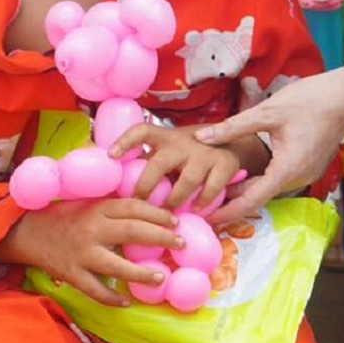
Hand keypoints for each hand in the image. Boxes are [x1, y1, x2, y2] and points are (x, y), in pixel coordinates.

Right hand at [0, 197, 181, 306]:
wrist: (28, 231)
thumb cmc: (64, 216)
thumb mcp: (89, 203)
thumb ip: (114, 207)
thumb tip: (148, 209)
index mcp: (97, 208)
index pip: (133, 207)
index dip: (157, 213)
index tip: (176, 220)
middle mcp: (91, 229)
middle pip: (131, 231)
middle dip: (160, 237)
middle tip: (181, 243)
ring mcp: (81, 253)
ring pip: (115, 266)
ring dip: (140, 274)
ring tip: (161, 278)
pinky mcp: (71, 274)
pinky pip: (94, 290)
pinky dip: (111, 298)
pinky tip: (126, 302)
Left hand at [109, 124, 243, 211]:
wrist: (232, 141)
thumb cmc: (190, 151)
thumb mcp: (171, 149)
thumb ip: (153, 162)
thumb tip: (121, 185)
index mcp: (166, 137)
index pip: (142, 131)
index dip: (125, 141)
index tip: (111, 155)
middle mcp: (183, 142)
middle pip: (160, 162)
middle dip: (147, 185)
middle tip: (139, 202)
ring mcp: (205, 153)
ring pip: (187, 179)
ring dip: (175, 199)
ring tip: (168, 212)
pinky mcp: (224, 164)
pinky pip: (212, 187)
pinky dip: (203, 201)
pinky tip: (196, 209)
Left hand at [195, 66, 343, 222]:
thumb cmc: (310, 100)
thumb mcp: (267, 112)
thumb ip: (232, 127)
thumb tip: (201, 138)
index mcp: (287, 169)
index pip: (253, 200)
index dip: (229, 211)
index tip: (209, 219)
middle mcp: (299, 178)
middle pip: (261, 196)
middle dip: (234, 200)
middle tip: (206, 201)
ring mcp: (307, 173)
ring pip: (271, 187)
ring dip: (248, 188)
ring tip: (220, 185)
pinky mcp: (310, 166)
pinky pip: (282, 178)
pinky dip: (263, 179)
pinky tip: (248, 170)